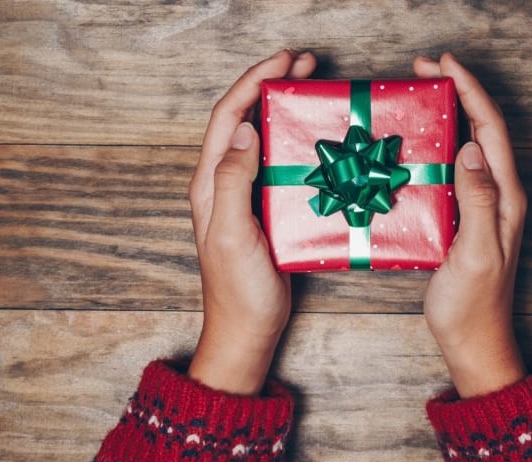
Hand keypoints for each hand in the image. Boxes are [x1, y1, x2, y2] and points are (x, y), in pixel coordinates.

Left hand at [188, 50, 316, 395]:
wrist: (247, 331)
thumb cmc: (237, 290)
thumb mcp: (231, 234)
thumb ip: (233, 180)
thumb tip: (247, 129)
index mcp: (211, 182)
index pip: (229, 117)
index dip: (253, 81)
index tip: (284, 60)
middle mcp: (225, 182)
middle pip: (245, 118)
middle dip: (271, 84)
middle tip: (306, 64)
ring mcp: (246, 195)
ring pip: (264, 138)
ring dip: (286, 109)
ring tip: (315, 89)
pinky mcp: (267, 210)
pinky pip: (280, 165)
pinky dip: (298, 143)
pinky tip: (321, 139)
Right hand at [416, 53, 527, 397]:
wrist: (474, 342)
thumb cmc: (474, 306)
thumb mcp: (475, 253)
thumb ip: (476, 200)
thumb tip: (471, 148)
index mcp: (505, 198)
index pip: (491, 129)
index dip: (471, 91)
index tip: (444, 63)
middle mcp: (498, 195)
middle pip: (483, 128)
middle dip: (459, 91)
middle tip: (424, 68)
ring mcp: (482, 206)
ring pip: (469, 145)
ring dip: (449, 114)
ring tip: (420, 93)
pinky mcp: (465, 218)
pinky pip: (454, 170)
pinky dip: (438, 146)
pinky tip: (416, 145)